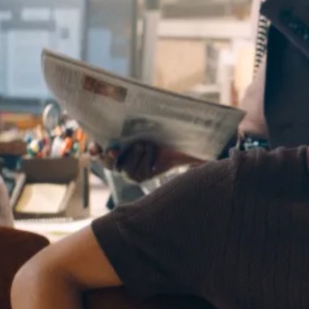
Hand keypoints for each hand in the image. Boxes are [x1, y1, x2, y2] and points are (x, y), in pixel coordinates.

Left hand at [89, 141, 203, 182]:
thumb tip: (214, 162)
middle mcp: (128, 171)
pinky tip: (95, 145)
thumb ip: (196, 160)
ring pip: (109, 163)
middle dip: (132, 158)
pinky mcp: (106, 150)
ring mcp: (116, 161)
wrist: (156, 134)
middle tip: (142, 144)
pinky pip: (97, 154)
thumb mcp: (185, 153)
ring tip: (115, 148)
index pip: (139, 174)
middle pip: (124, 170)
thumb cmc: (170, 144)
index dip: (142, 164)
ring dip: (111, 157)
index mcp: (144, 174)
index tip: (151, 147)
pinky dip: (94, 150)